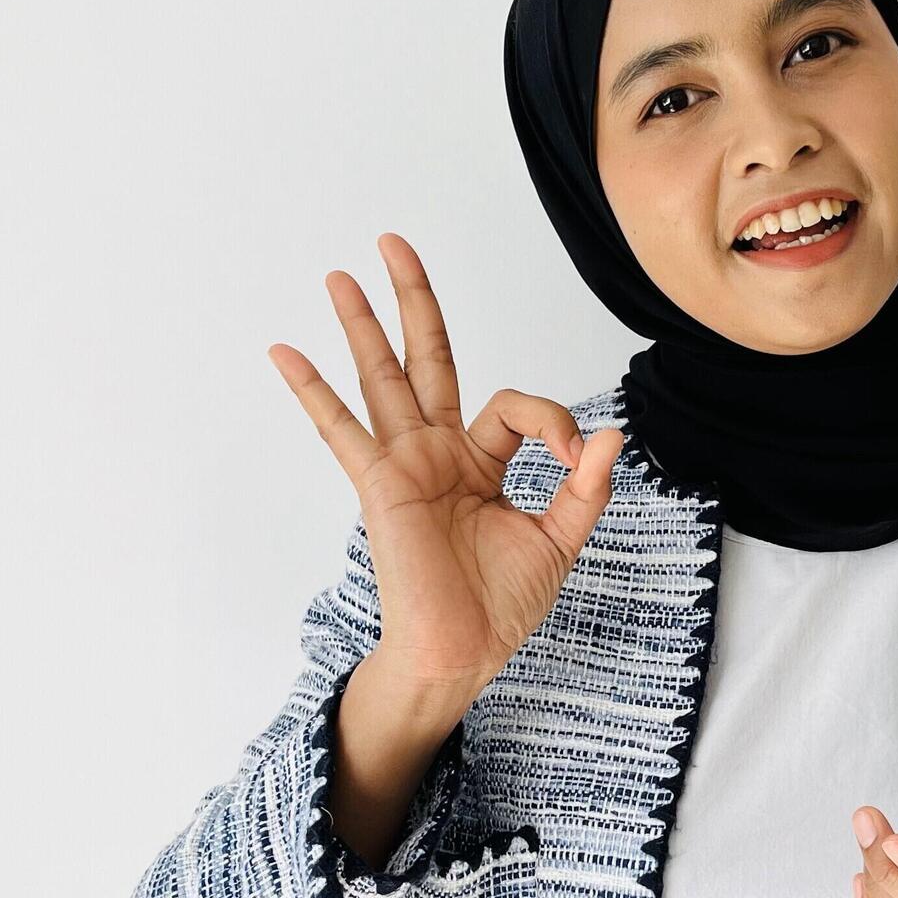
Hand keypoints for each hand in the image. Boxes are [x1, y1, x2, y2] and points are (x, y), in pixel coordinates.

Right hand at [267, 232, 624, 705]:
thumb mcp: (560, 539)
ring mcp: (405, 464)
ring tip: (340, 275)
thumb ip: (584, 485)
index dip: (552, 419)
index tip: (575, 453)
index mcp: (480, 462)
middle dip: (412, 300)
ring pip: (382, 379)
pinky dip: (314, 391)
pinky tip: (285, 352)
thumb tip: (611, 434)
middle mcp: (437, 453)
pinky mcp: (380, 486)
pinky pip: (342, 430)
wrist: (462, 654)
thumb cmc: (501, 607)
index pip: (514, 406)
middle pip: (426, 358)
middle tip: (392, 244)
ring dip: (362, 325)